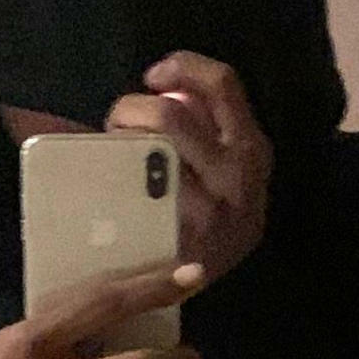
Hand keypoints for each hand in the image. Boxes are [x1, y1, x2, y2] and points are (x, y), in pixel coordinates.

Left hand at [107, 52, 270, 289]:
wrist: (197, 292)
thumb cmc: (205, 221)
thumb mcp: (226, 173)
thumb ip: (207, 130)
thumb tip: (163, 85)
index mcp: (253, 150)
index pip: (223, 84)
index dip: (182, 66)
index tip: (152, 77)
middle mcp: (239, 177)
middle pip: (173, 115)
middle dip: (133, 109)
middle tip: (118, 125)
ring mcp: (209, 211)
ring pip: (151, 147)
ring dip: (120, 137)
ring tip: (110, 150)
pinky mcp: (179, 239)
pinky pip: (133, 189)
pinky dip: (110, 174)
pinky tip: (104, 180)